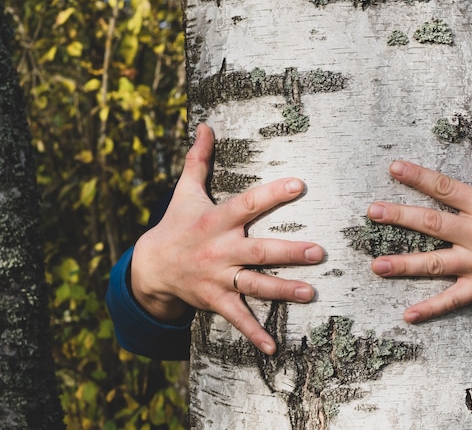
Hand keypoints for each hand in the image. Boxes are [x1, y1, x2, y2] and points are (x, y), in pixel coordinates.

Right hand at [131, 123, 324, 354]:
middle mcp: (219, 250)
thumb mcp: (185, 192)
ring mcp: (217, 279)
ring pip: (254, 286)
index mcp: (215, 221)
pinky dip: (255, 334)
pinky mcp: (215, 301)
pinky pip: (237, 319)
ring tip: (311, 293)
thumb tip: (205, 126)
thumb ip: (199, 161)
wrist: (150, 268)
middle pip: (258, 251)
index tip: (299, 184)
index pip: (247, 204)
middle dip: (288, 252)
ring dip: (282, 291)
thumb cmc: (176, 225)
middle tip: (318, 252)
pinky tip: (274, 347)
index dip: (272, 194)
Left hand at [367, 112, 471, 322]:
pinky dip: (431, 308)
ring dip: (405, 265)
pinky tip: (407, 315)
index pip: (447, 188)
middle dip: (400, 217)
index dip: (420, 177)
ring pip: (436, 264)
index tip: (393, 167)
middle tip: (371, 212)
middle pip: (433, 224)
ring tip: (376, 265)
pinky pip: (453, 300)